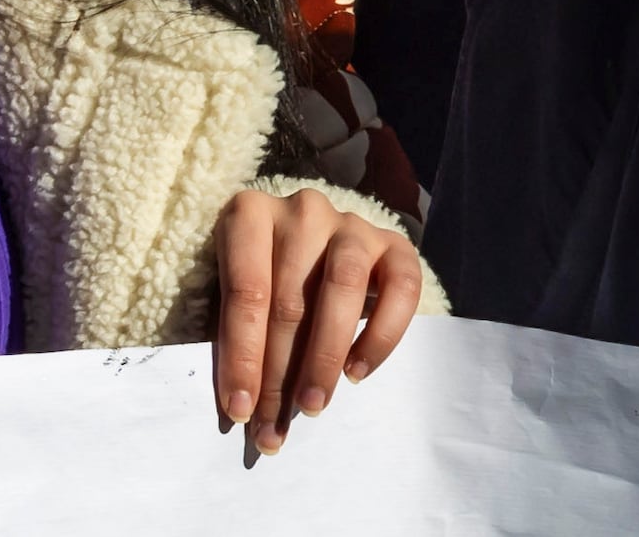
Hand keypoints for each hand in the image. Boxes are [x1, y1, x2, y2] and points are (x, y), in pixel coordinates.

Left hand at [205, 183, 419, 458]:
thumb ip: (240, 341)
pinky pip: (400, 288)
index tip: (239, 410)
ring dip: (325, 356)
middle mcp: (302, 210)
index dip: (242, 356)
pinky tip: (355, 372)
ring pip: (342, 287)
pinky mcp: (395, 243)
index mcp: (249, 214)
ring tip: (312, 405)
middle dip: (279, 374)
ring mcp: (352, 223)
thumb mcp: (239, 302)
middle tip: (273, 427)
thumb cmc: (264, 283)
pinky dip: (379, 336)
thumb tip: (245, 411)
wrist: (314, 248)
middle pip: (291, 299)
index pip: (246, 291)